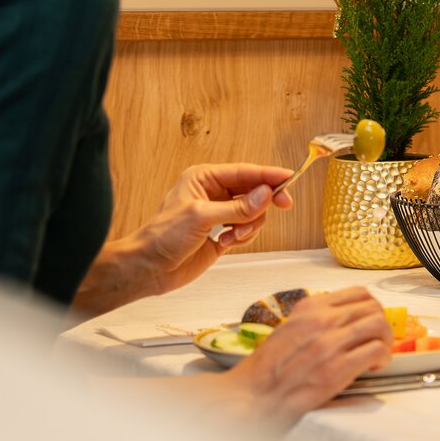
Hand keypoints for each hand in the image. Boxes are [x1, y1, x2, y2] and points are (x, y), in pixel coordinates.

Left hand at [128, 162, 297, 294]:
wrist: (149, 268)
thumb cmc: (164, 237)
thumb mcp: (201, 217)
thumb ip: (237, 207)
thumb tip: (266, 194)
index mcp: (204, 178)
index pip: (244, 172)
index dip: (268, 175)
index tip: (290, 177)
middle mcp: (213, 193)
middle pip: (253, 191)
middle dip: (263, 202)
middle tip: (283, 205)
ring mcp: (219, 213)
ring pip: (253, 212)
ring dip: (249, 224)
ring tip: (233, 236)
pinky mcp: (222, 233)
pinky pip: (247, 229)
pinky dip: (243, 236)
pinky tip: (225, 242)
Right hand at [225, 286, 392, 424]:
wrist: (255, 394)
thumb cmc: (270, 368)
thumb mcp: (291, 327)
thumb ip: (318, 319)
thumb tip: (346, 318)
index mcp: (310, 308)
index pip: (358, 293)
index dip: (372, 307)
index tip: (372, 319)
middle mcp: (321, 320)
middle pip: (373, 307)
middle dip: (382, 323)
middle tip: (379, 338)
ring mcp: (330, 342)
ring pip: (379, 324)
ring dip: (385, 339)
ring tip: (379, 352)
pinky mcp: (338, 367)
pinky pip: (377, 350)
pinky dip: (383, 357)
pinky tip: (374, 366)